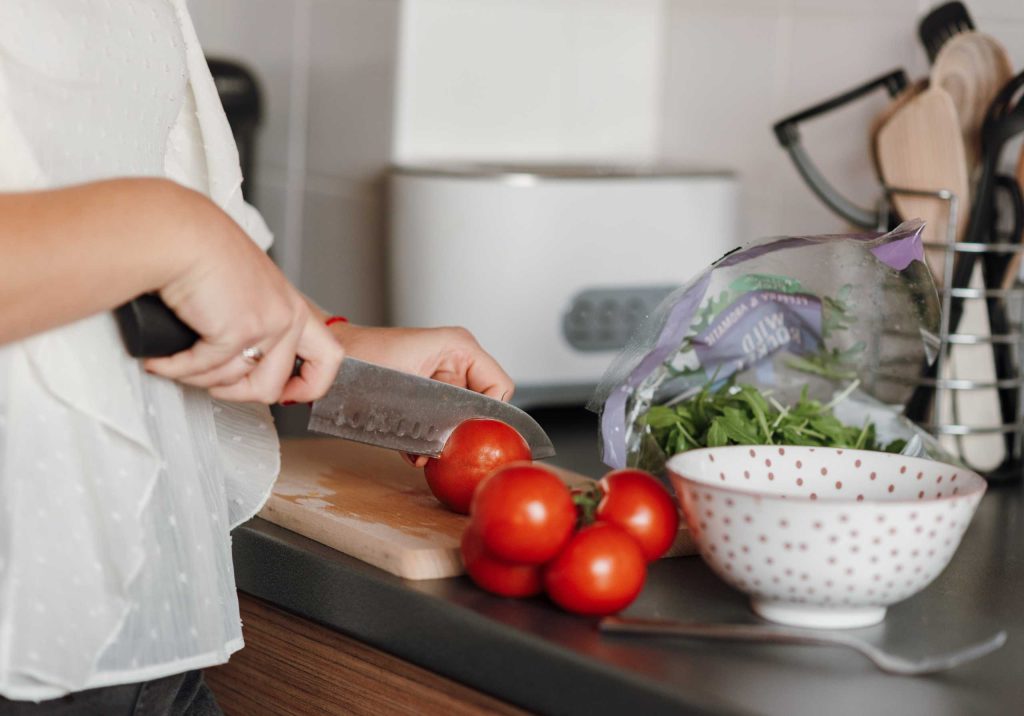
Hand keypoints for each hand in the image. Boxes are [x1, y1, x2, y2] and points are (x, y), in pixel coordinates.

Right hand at [143, 194, 342, 403]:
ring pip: (232, 383)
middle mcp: (287, 316)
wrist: (180, 234)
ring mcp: (266, 326)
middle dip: (234, 392)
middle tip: (209, 379)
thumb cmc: (201, 252)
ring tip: (177, 358)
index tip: (286, 394)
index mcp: (293, 306)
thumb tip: (241, 359)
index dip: (310, 386)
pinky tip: (162, 358)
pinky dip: (176, 368)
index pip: (329, 358)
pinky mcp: (237, 332)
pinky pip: (202, 371)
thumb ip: (255, 319)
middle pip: (271, 386)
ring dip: (198, 377)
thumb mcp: (245, 289)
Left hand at [328, 323, 514, 466]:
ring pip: (463, 417)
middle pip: (483, 405)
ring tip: (426, 452)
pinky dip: (430, 439)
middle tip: (450, 450)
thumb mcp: (407, 387)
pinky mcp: (429, 394)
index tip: (476, 437)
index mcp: (460, 348)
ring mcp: (444, 377)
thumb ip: (438, 414)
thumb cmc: (363, 361)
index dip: (492, 416)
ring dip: (446, 439)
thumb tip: (451, 446)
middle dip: (466, 432)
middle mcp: (457, 361)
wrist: (334, 363)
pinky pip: (443, 421)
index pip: (500, 387)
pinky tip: (415, 451)